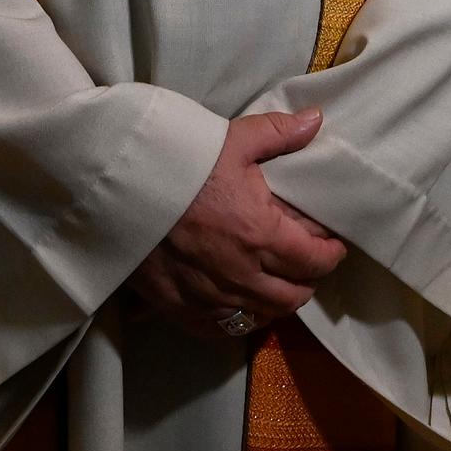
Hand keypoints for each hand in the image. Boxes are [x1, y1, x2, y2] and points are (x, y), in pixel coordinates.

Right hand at [126, 109, 345, 337]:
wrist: (117, 186)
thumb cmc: (178, 161)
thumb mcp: (231, 139)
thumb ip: (278, 134)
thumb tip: (316, 120)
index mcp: (260, 234)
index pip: (314, 260)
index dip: (330, 255)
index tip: (333, 246)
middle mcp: (241, 274)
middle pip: (293, 296)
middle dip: (308, 281)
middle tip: (308, 265)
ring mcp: (210, 297)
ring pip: (261, 316)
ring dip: (277, 303)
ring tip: (277, 284)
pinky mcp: (180, 308)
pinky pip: (221, 330)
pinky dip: (238, 320)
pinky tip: (238, 305)